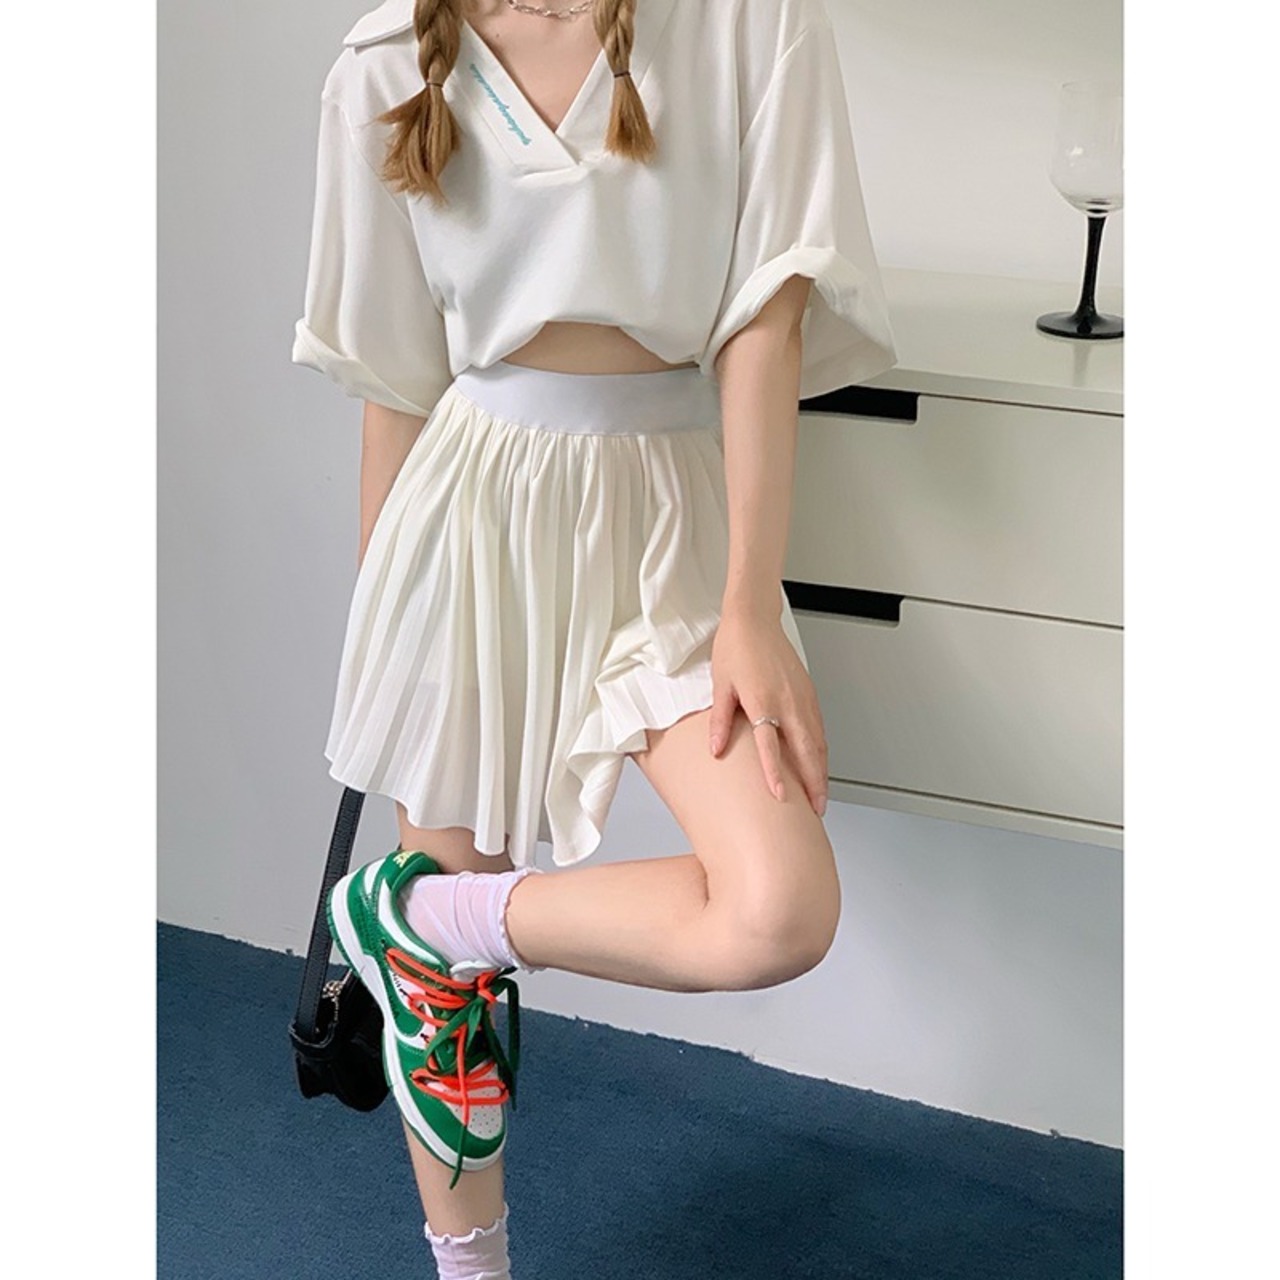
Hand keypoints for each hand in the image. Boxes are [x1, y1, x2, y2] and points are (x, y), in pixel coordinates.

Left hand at [707, 608, 828, 816]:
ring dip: (821, 771)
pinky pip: (819, 728)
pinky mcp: (809, 693)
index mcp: (763, 701)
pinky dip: (822, 751)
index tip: (780, 796)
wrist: (754, 620)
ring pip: (819, 742)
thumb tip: (716, 750)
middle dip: (814, 783)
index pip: (771, 745)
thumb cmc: (736, 648)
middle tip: (816, 809)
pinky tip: (819, 764)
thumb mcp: (720, 685)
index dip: (775, 773)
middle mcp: (788, 702)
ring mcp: (803, 698)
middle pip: (807, 750)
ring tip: (820, 796)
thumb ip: (720, 721)